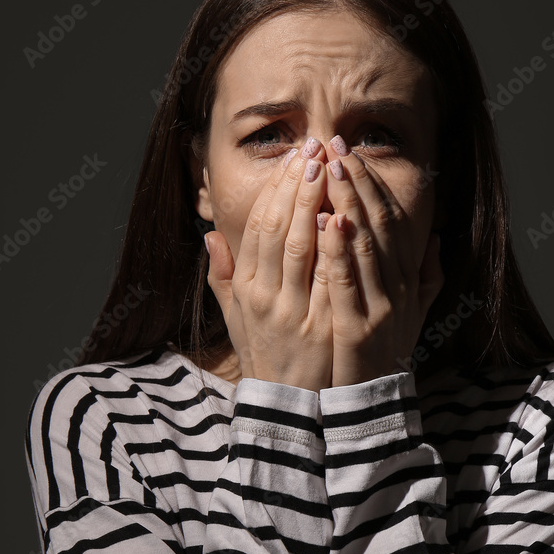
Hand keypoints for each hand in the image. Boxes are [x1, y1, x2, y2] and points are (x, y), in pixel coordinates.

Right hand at [204, 138, 333, 392]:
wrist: (288, 405)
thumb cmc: (265, 355)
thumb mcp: (235, 317)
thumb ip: (223, 276)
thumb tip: (210, 236)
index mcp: (246, 289)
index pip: (257, 228)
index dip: (275, 190)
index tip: (292, 159)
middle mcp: (265, 297)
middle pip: (278, 228)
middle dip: (296, 185)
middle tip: (313, 148)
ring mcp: (294, 312)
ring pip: (301, 246)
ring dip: (314, 203)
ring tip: (329, 167)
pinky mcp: (322, 327)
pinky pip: (328, 279)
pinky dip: (333, 246)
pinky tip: (342, 217)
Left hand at [322, 150, 443, 388]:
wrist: (373, 408)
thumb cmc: (384, 357)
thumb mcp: (413, 315)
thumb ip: (427, 278)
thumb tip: (438, 240)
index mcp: (406, 282)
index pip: (393, 222)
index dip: (373, 185)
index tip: (350, 153)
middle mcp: (398, 290)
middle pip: (380, 224)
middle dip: (357, 181)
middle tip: (334, 145)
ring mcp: (380, 309)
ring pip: (364, 245)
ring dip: (347, 202)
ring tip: (330, 168)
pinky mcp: (357, 329)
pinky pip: (346, 282)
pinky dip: (338, 249)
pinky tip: (327, 219)